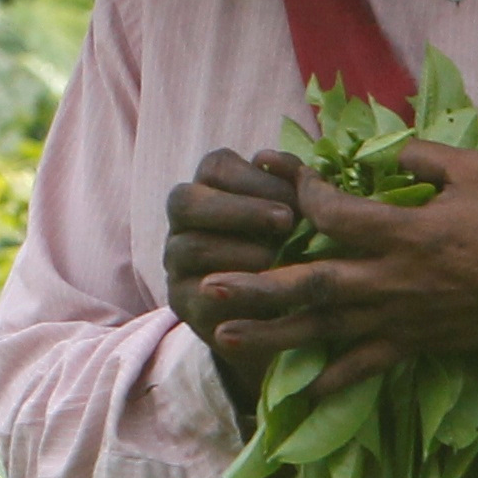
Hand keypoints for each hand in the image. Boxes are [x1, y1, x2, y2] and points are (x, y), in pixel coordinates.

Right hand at [164, 150, 305, 400]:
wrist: (284, 319)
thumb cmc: (294, 253)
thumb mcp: (299, 218)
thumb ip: (291, 184)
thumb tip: (271, 158)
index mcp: (210, 190)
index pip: (215, 167)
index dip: (254, 177)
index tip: (296, 196)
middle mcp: (184, 224)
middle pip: (185, 200)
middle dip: (238, 209)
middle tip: (286, 221)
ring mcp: (178, 265)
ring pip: (191, 247)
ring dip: (240, 251)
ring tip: (278, 260)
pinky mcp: (185, 306)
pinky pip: (199, 296)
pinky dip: (236, 292)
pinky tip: (268, 293)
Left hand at [194, 140, 477, 401]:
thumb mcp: (474, 171)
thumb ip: (421, 157)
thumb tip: (385, 153)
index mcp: (403, 233)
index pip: (332, 216)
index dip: (301, 193)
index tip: (284, 175)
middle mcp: (392, 280)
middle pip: (311, 284)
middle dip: (256, 284)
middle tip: (207, 283)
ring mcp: (401, 318)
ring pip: (325, 328)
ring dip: (271, 332)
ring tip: (224, 332)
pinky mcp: (416, 344)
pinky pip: (366, 366)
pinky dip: (332, 377)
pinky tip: (298, 387)